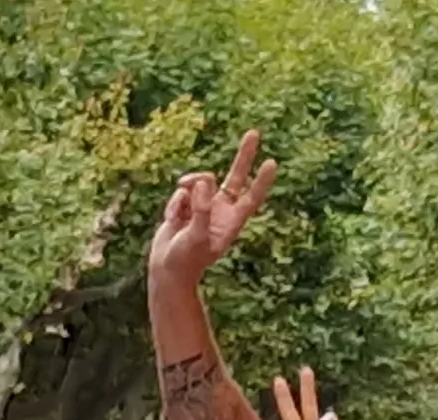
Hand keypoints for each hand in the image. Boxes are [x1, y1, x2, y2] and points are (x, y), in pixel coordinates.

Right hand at [149, 131, 276, 285]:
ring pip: (202, 180)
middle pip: (236, 177)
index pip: (251, 197)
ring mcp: (204, 205)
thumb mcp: (198, 237)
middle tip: (254, 133)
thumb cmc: (187, 259)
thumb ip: (202, 210)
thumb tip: (204, 181)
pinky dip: (174, 203)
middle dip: (244, 155)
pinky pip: (182, 191)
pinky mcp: (186, 204)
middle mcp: (221, 210)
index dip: (261, 181)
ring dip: (190, 185)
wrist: (166, 268)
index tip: (271, 163)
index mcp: (231, 222)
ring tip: (180, 210)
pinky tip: (173, 221)